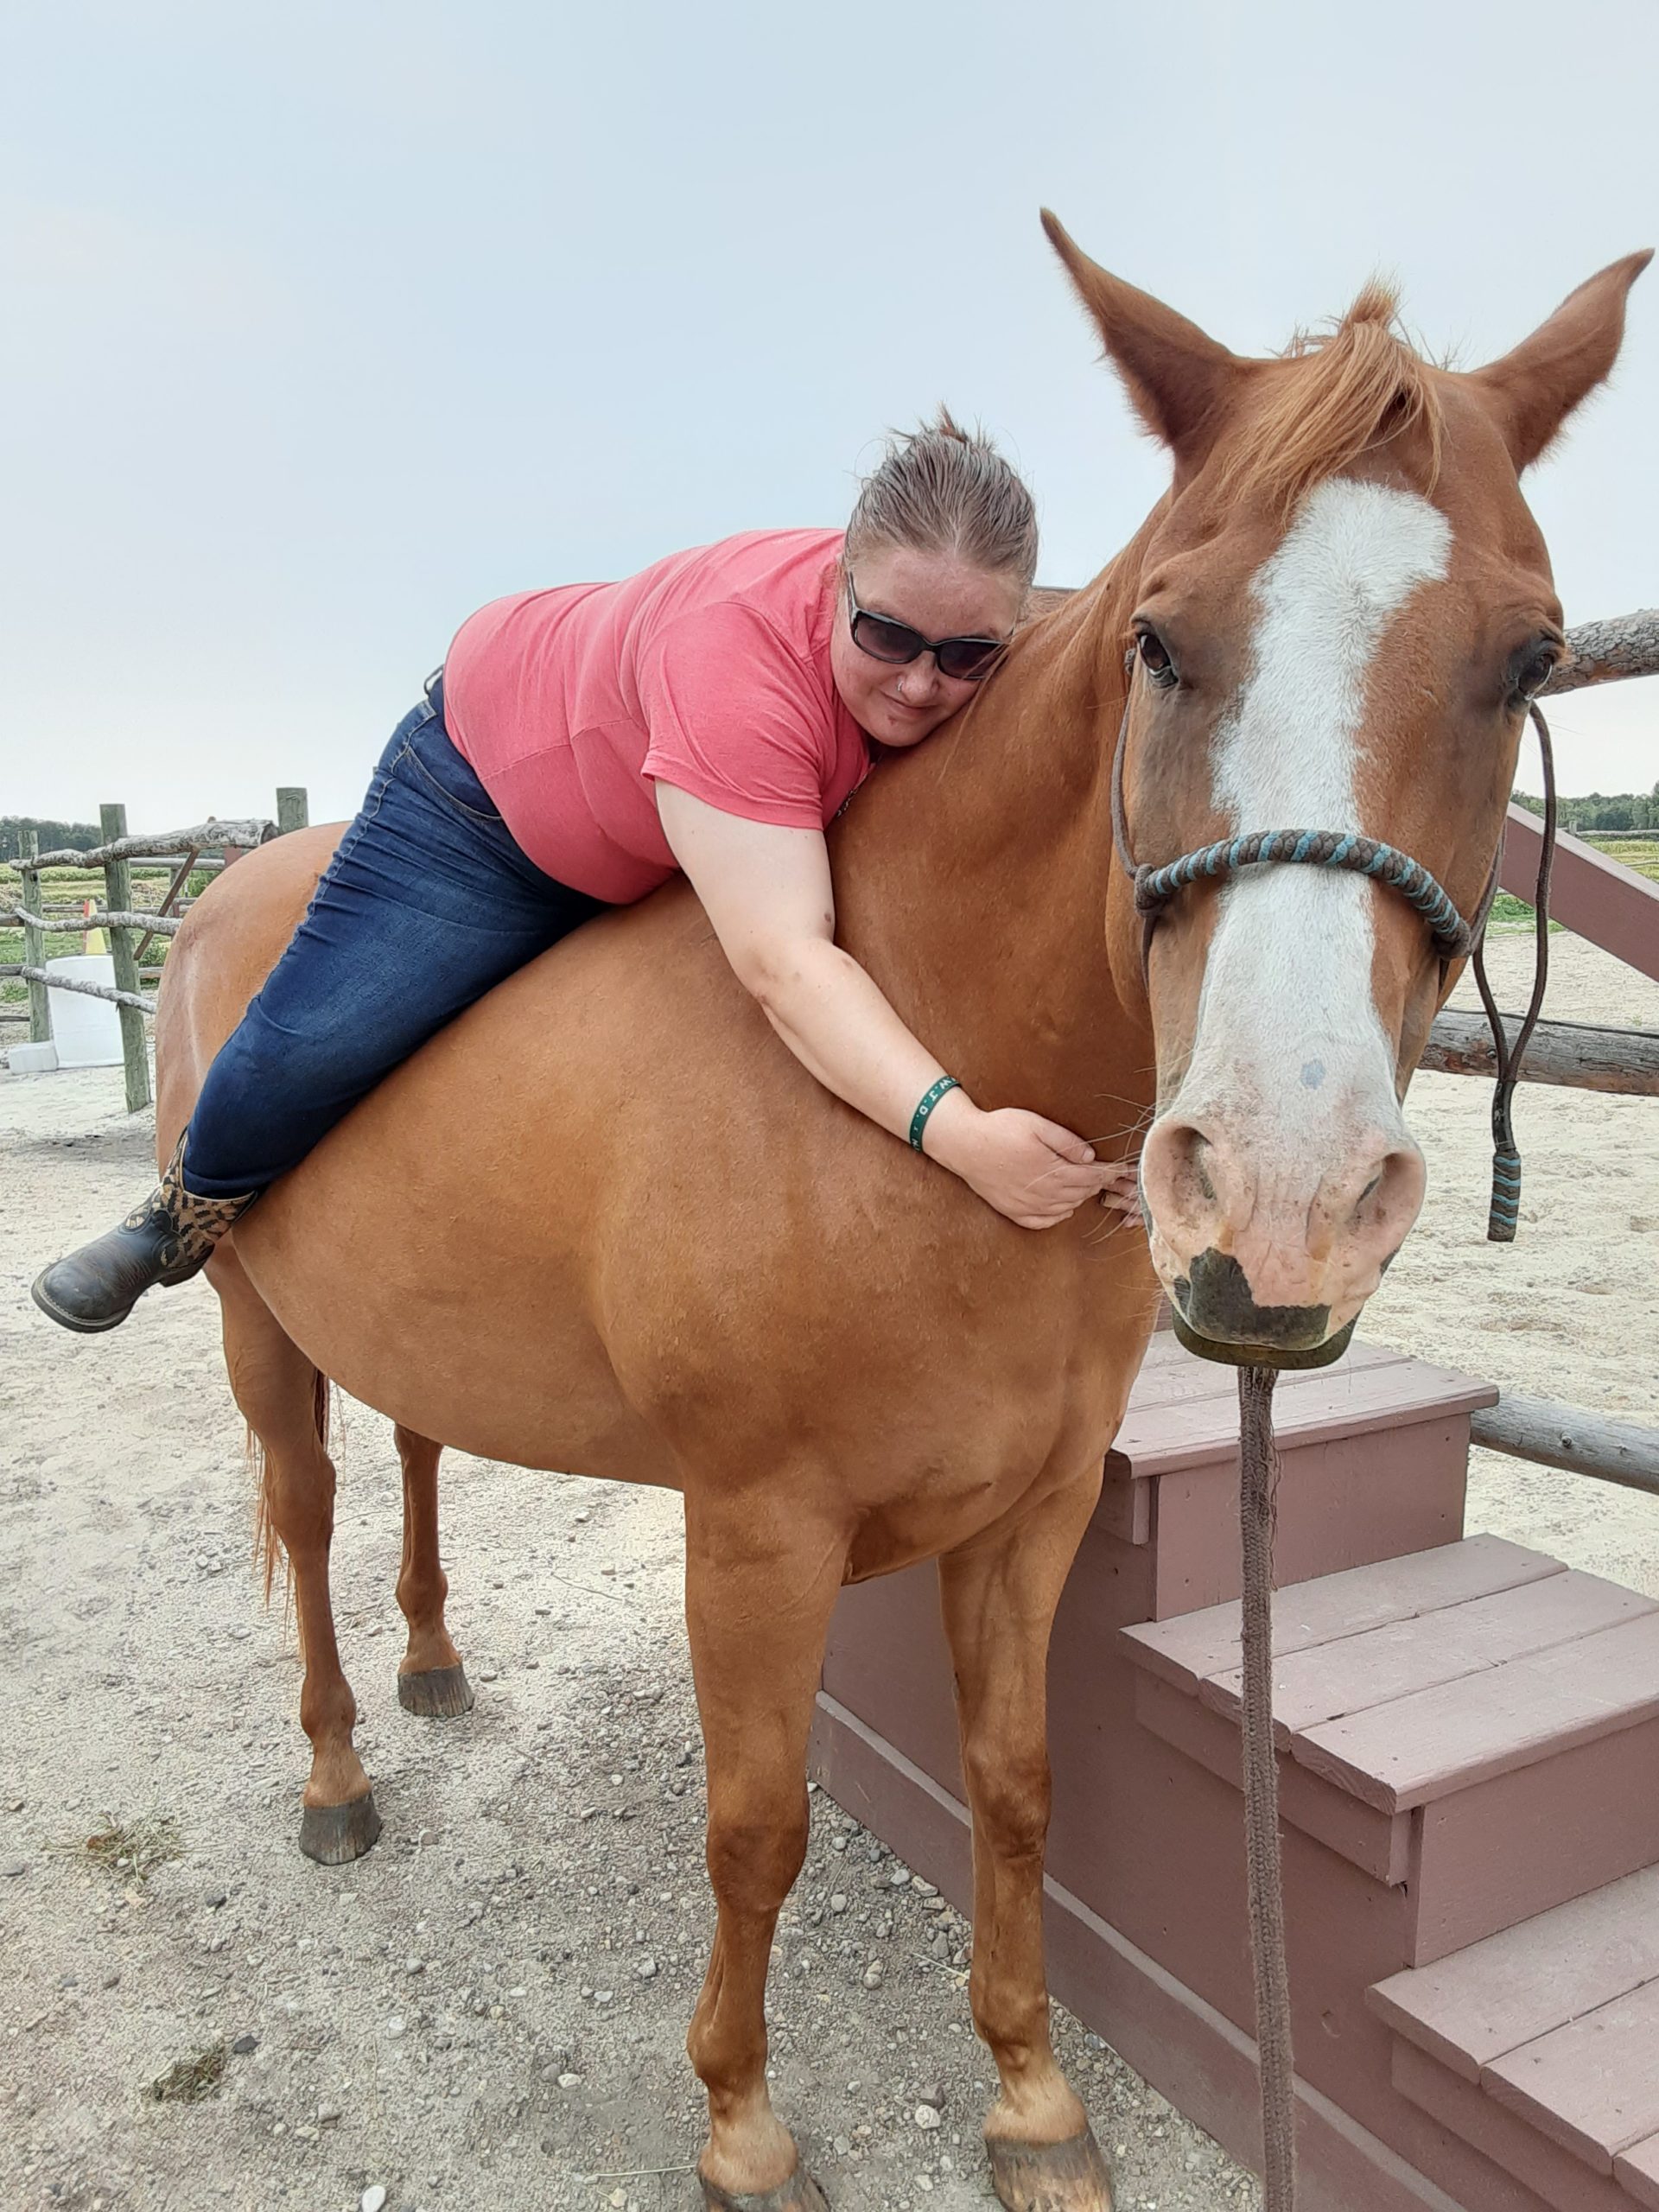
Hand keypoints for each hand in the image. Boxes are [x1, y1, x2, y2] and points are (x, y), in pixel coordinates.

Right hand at [926, 1097, 1140, 1230]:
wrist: (964, 1145)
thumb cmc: (1000, 1129)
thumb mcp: (1036, 1125)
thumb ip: (1066, 1141)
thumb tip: (1090, 1156)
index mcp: (1052, 1171)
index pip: (1091, 1176)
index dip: (1110, 1172)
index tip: (1124, 1169)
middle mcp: (1043, 1194)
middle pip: (1081, 1193)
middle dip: (1098, 1183)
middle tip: (1109, 1175)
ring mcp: (1028, 1206)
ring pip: (1066, 1207)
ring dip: (1080, 1197)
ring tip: (1088, 1185)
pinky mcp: (1013, 1212)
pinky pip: (1043, 1222)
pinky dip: (1058, 1215)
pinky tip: (1062, 1206)